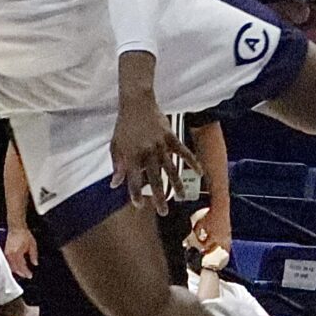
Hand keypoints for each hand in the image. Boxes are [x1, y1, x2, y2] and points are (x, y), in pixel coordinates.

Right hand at [2, 225, 38, 278]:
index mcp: (17, 253)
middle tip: (27, 276)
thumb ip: (34, 255)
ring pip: (11, 267)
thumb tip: (35, 263)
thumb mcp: (32, 244)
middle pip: (15, 268)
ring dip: (16, 271)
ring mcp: (7, 254)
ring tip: (22, 273)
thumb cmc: (24, 235)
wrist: (16, 228)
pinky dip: (13, 267)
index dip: (26, 272)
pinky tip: (17, 268)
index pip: (21, 266)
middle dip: (21, 273)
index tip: (30, 275)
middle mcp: (11, 255)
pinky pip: (8, 263)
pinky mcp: (5, 253)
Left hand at [110, 90, 188, 210]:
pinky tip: (200, 171)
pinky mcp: (171, 137)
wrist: (137, 103)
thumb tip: (115, 184)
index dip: (135, 193)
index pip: (133, 180)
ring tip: (183, 197)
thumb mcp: (115, 146)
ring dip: (176, 184)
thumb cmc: (124, 125)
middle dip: (159, 196)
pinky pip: (183, 151)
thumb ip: (117, 166)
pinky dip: (192, 161)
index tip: (139, 205)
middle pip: (154, 179)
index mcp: (131, 156)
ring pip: (170, 168)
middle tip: (163, 212)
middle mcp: (147, 153)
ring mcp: (161, 145)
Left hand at [187, 208, 231, 264]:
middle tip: (203, 252)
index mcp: (213, 237)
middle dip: (207, 251)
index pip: (205, 245)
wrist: (220, 207)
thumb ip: (196, 231)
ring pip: (224, 247)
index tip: (199, 237)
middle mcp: (220, 238)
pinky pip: (227, 241)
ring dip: (218, 249)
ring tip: (216, 251)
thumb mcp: (199, 223)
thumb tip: (198, 235)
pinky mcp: (229, 231)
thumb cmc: (210, 215)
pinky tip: (220, 242)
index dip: (200, 242)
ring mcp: (226, 235)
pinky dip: (224, 244)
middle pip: (213, 249)